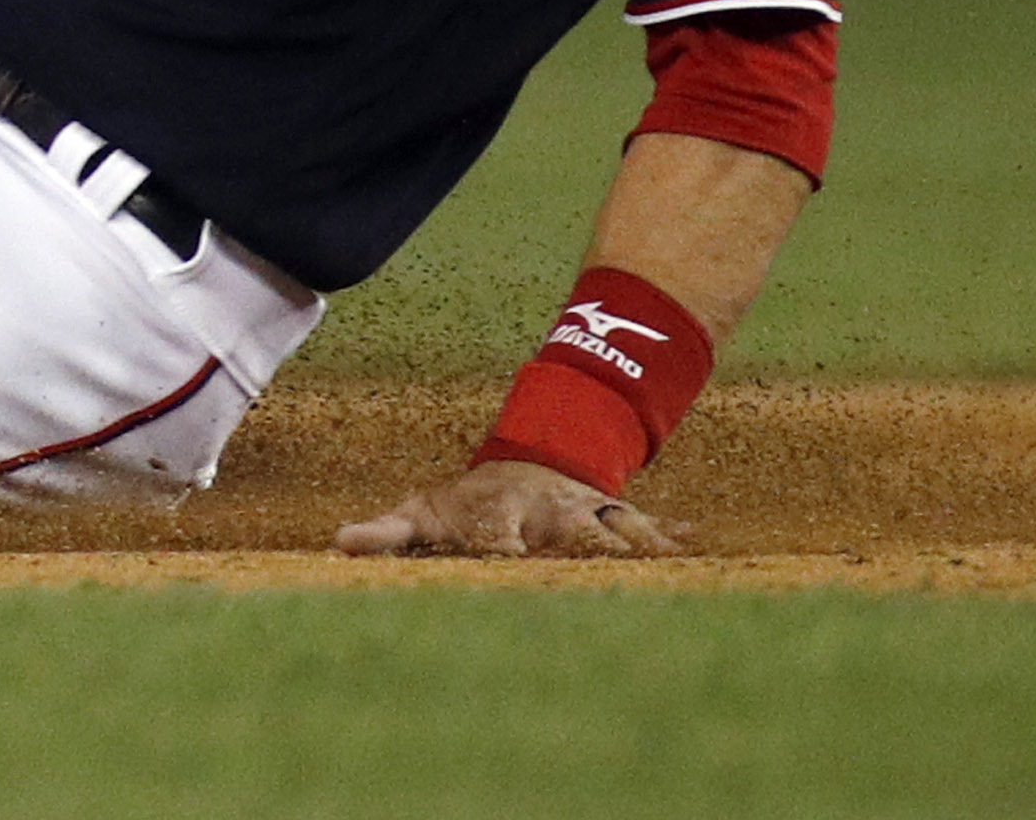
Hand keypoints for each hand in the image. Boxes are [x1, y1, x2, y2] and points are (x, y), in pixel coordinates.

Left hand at [335, 460, 678, 557]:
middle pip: (565, 531)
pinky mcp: (615, 516)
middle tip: (596, 573)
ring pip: (614, 526)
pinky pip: (648, 523)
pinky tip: (696, 539)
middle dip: (581, 549)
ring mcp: (584, 511)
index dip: (500, 548)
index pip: (497, 535)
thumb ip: (386, 532)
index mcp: (498, 514)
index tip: (507, 563)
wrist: (527, 460)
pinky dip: (670, 532)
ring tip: (666, 558)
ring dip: (636, 543)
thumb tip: (339, 540)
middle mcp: (545, 511)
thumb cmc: (468, 502)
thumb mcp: (424, 513)